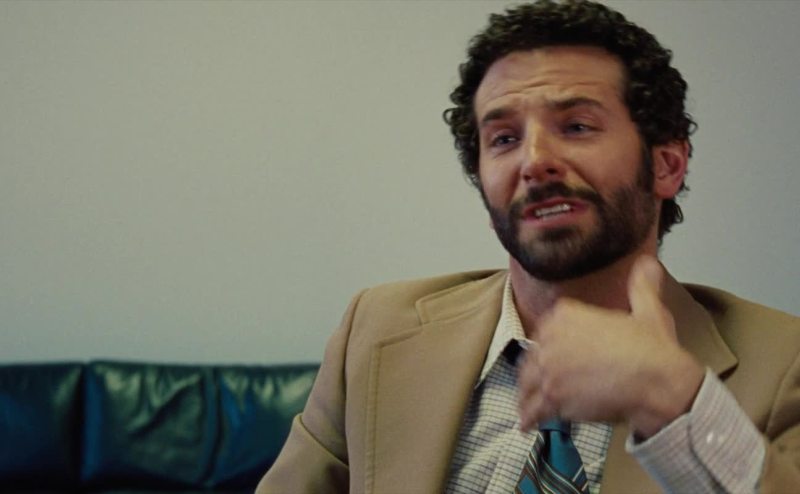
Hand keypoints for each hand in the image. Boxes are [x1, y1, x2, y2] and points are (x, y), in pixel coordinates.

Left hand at [517, 255, 704, 437]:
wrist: (658, 381)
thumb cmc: (653, 349)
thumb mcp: (647, 309)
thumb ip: (641, 286)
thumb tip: (647, 264)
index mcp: (567, 314)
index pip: (545, 331)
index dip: (548, 346)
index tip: (552, 356)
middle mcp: (551, 339)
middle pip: (533, 358)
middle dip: (536, 371)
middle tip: (540, 383)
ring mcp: (550, 369)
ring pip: (529, 383)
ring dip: (528, 395)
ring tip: (528, 405)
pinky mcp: (553, 397)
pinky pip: (534, 408)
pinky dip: (530, 417)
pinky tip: (528, 423)